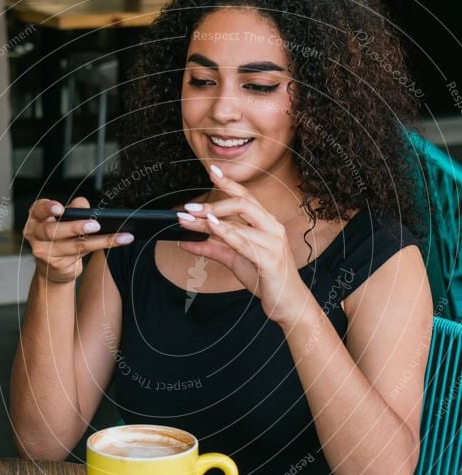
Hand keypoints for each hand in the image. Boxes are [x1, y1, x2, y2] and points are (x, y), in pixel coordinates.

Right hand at [23, 197, 133, 283]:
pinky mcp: (58, 265)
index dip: (48, 208)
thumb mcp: (65, 219)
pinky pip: (83, 254)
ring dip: (99, 240)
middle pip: (53, 231)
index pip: (38, 210)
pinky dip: (103, 246)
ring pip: (74, 245)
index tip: (60, 209)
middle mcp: (36, 236)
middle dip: (75, 227)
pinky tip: (120, 240)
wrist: (53, 267)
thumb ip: (74, 209)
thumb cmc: (60, 236)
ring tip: (116, 235)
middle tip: (95, 224)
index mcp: (36, 218)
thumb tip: (84, 206)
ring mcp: (45, 253)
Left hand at [177, 167, 306, 323]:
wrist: (288, 304)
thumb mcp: (234, 260)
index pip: (246, 197)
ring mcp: (273, 243)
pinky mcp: (270, 260)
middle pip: (244, 204)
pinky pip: (245, 242)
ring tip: (189, 220)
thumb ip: (211, 249)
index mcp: (266, 224)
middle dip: (214, 202)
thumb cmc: (265, 278)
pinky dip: (227, 233)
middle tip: (189, 208)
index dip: (229, 182)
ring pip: (240, 223)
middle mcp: (272, 228)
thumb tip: (185, 242)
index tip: (211, 170)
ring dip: (211, 220)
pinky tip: (212, 227)